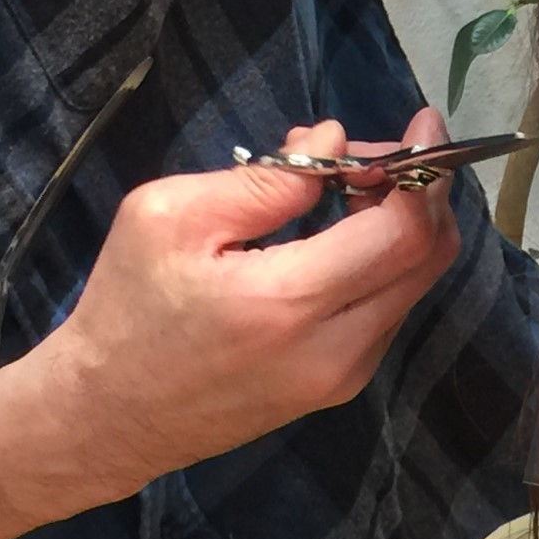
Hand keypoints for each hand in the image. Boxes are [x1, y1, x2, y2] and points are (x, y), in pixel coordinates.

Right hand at [35, 108, 458, 479]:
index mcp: (290, 303)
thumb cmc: (128, 308)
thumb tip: (336, 142)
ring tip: (343, 189)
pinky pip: (390, 308)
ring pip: (416, 283)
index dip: (425, 171)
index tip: (422, 122)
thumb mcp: (170, 219)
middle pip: (429, 257)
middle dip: (418, 191)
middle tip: (368, 156)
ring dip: (401, 225)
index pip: (403, 233)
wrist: (109, 416)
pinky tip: (336, 236)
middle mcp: (338, 348)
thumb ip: (263, 182)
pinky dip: (382, 261)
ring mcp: (346, 375)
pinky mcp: (342, 385)